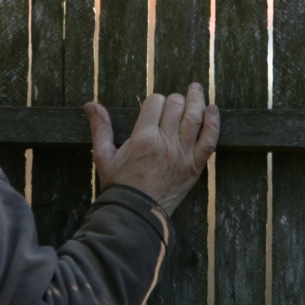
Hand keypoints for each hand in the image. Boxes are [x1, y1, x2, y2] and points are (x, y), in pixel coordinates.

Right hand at [84, 83, 219, 214]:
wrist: (137, 214)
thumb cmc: (119, 186)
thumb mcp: (103, 156)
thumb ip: (100, 128)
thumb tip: (90, 105)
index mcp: (142, 138)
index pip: (155, 102)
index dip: (155, 100)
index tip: (154, 106)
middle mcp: (164, 143)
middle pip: (176, 106)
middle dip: (174, 99)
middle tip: (173, 101)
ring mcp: (182, 155)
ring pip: (194, 117)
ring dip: (196, 100)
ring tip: (196, 89)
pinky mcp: (194, 167)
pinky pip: (209, 140)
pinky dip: (214, 123)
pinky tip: (213, 109)